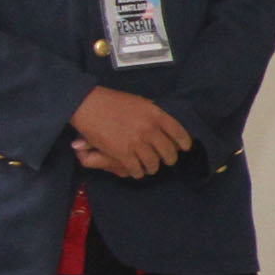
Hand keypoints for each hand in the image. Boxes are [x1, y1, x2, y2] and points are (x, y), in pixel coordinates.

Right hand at [71, 87, 192, 180]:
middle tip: (166, 160)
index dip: (184, 143)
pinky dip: (138, 172)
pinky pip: (137, 170)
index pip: (178, 133)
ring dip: (152, 167)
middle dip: (169, 159)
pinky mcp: (123, 154)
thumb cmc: (114, 102)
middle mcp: (150, 130)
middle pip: (169, 152)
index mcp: (156, 115)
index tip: (185, 148)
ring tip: (150, 166)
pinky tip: (136, 170)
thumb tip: (164, 126)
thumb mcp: (141, 103)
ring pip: (153, 164)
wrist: (89, 105)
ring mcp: (137, 143)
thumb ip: (154, 115)